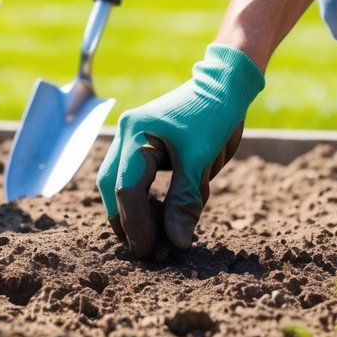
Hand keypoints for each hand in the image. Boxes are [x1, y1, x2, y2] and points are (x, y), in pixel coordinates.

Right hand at [97, 43, 264, 257]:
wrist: (224, 84)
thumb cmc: (215, 116)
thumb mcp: (202, 161)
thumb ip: (185, 202)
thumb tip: (176, 243)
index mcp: (137, 134)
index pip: (127, 189)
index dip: (136, 225)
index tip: (149, 252)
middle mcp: (126, 133)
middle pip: (112, 187)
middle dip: (125, 221)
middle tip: (145, 251)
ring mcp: (130, 136)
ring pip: (117, 182)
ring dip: (131, 211)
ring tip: (152, 238)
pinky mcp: (141, 142)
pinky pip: (132, 176)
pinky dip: (141, 199)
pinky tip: (158, 217)